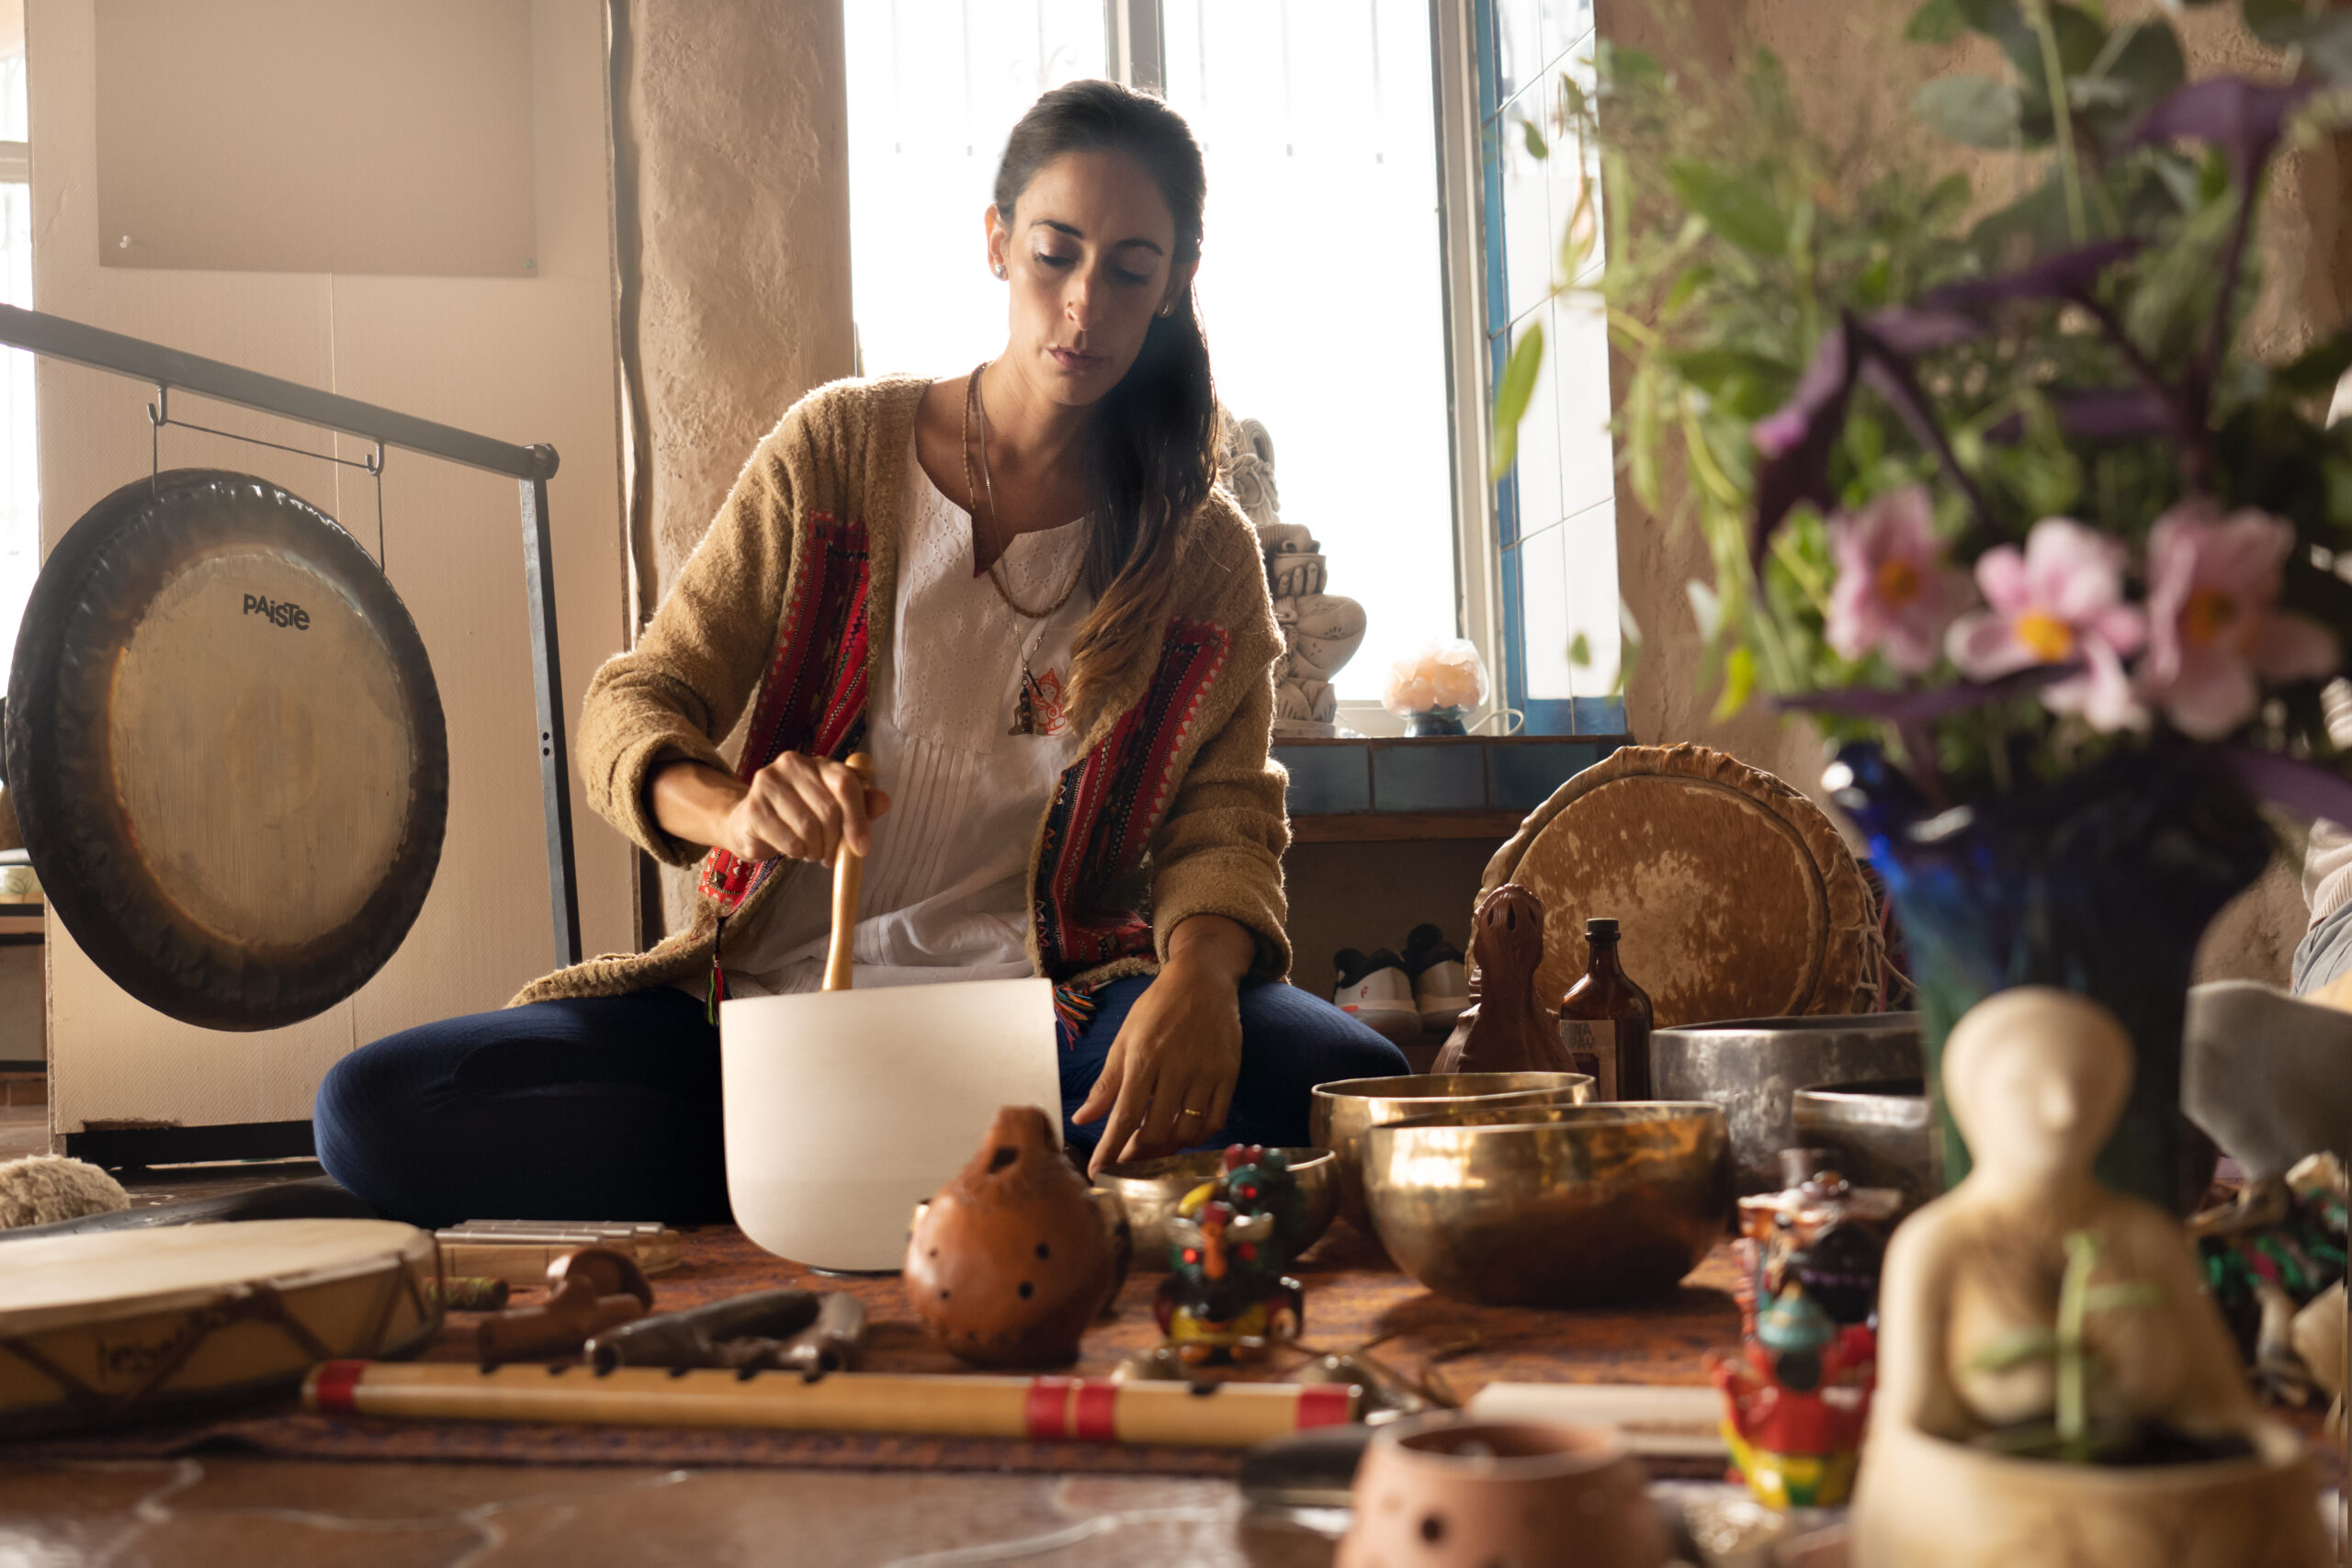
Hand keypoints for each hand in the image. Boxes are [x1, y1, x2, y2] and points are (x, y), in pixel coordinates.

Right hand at [650, 754, 889, 864]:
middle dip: (834, 841)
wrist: (749, 822)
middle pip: (828, 809)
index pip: (845, 783)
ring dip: (814, 850)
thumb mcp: (834, 809)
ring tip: (810, 851)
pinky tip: (793, 849)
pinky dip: (796, 853)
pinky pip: (788, 841)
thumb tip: (884, 801)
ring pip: (807, 828)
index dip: (857, 817)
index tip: (862, 849)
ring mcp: (768, 783)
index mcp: (818, 762)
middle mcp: (792, 764)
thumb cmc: (799, 815)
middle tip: (829, 856)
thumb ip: (861, 805)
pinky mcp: (752, 808)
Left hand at [1072, 915, 1255, 1176]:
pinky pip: (1215, 1120)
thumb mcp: (1124, 1038)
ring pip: (1186, 1130)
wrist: (1203, 980)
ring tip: (1152, 1146)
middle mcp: (1176, 1068)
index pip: (1125, 1116)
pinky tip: (1183, 1135)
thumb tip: (1083, 1120)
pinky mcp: (1229, 1075)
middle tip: (1126, 1158)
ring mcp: (1206, 1073)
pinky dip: (1198, 1136)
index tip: (1098, 1171)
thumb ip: (1106, 1083)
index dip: (1110, 1149)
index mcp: (1144, 1058)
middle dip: (1136, 1153)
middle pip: (1155, 1130)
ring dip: (1166, 1148)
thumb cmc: (1157, 1008)